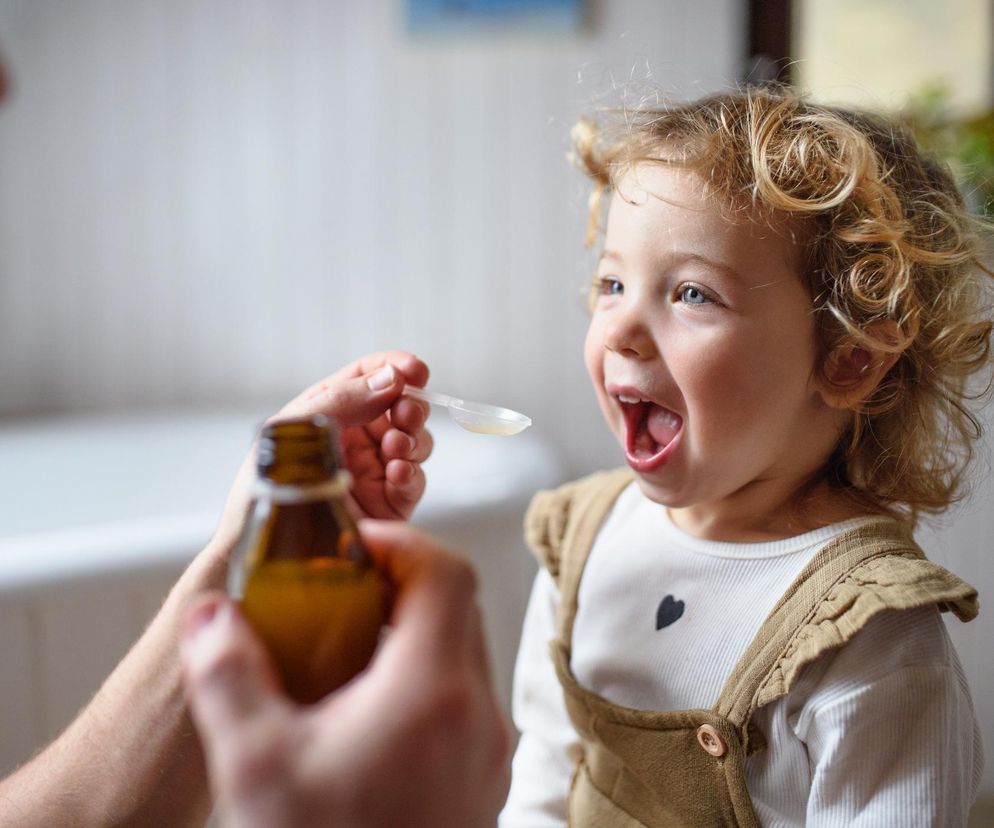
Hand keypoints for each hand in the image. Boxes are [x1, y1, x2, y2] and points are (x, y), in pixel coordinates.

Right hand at [181, 521, 511, 827]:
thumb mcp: (255, 767)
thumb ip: (228, 676)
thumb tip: (210, 615)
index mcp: (432, 693)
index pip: (445, 572)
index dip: (399, 541)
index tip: (350, 546)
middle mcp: (476, 714)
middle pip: (458, 605)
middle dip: (401, 582)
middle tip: (341, 589)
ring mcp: (488, 748)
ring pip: (464, 651)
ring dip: (413, 631)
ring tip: (346, 646)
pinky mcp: (484, 777)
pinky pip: (463, 696)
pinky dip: (424, 676)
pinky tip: (367, 708)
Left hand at [213, 351, 432, 551]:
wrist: (268, 546)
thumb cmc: (268, 484)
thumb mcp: (296, 428)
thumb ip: (343, 399)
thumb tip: (390, 379)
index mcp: (331, 411)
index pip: (369, 377)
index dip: (395, 367)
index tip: (415, 371)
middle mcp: (357, 437)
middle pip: (401, 406)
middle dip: (411, 405)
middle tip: (405, 413)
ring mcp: (375, 469)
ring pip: (416, 441)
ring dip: (413, 439)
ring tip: (394, 449)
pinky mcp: (390, 503)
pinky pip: (415, 480)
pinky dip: (411, 472)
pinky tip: (396, 473)